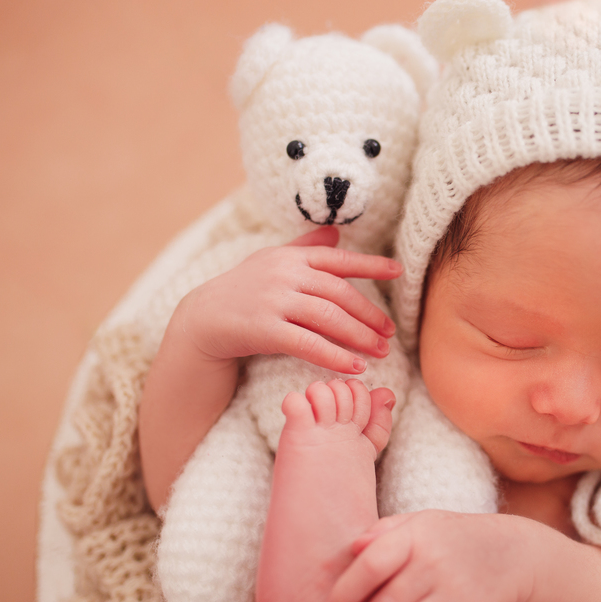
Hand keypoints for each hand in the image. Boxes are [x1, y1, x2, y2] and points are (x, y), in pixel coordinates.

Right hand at [177, 226, 400, 374]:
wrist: (202, 318)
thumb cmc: (243, 289)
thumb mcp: (271, 260)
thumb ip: (305, 247)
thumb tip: (336, 233)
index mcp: (291, 257)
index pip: (338, 259)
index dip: (370, 265)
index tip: (397, 271)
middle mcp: (285, 274)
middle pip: (339, 293)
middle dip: (369, 314)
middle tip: (390, 332)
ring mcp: (274, 301)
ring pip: (329, 318)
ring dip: (359, 336)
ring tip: (380, 352)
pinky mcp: (264, 329)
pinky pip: (308, 344)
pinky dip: (335, 357)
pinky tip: (355, 368)